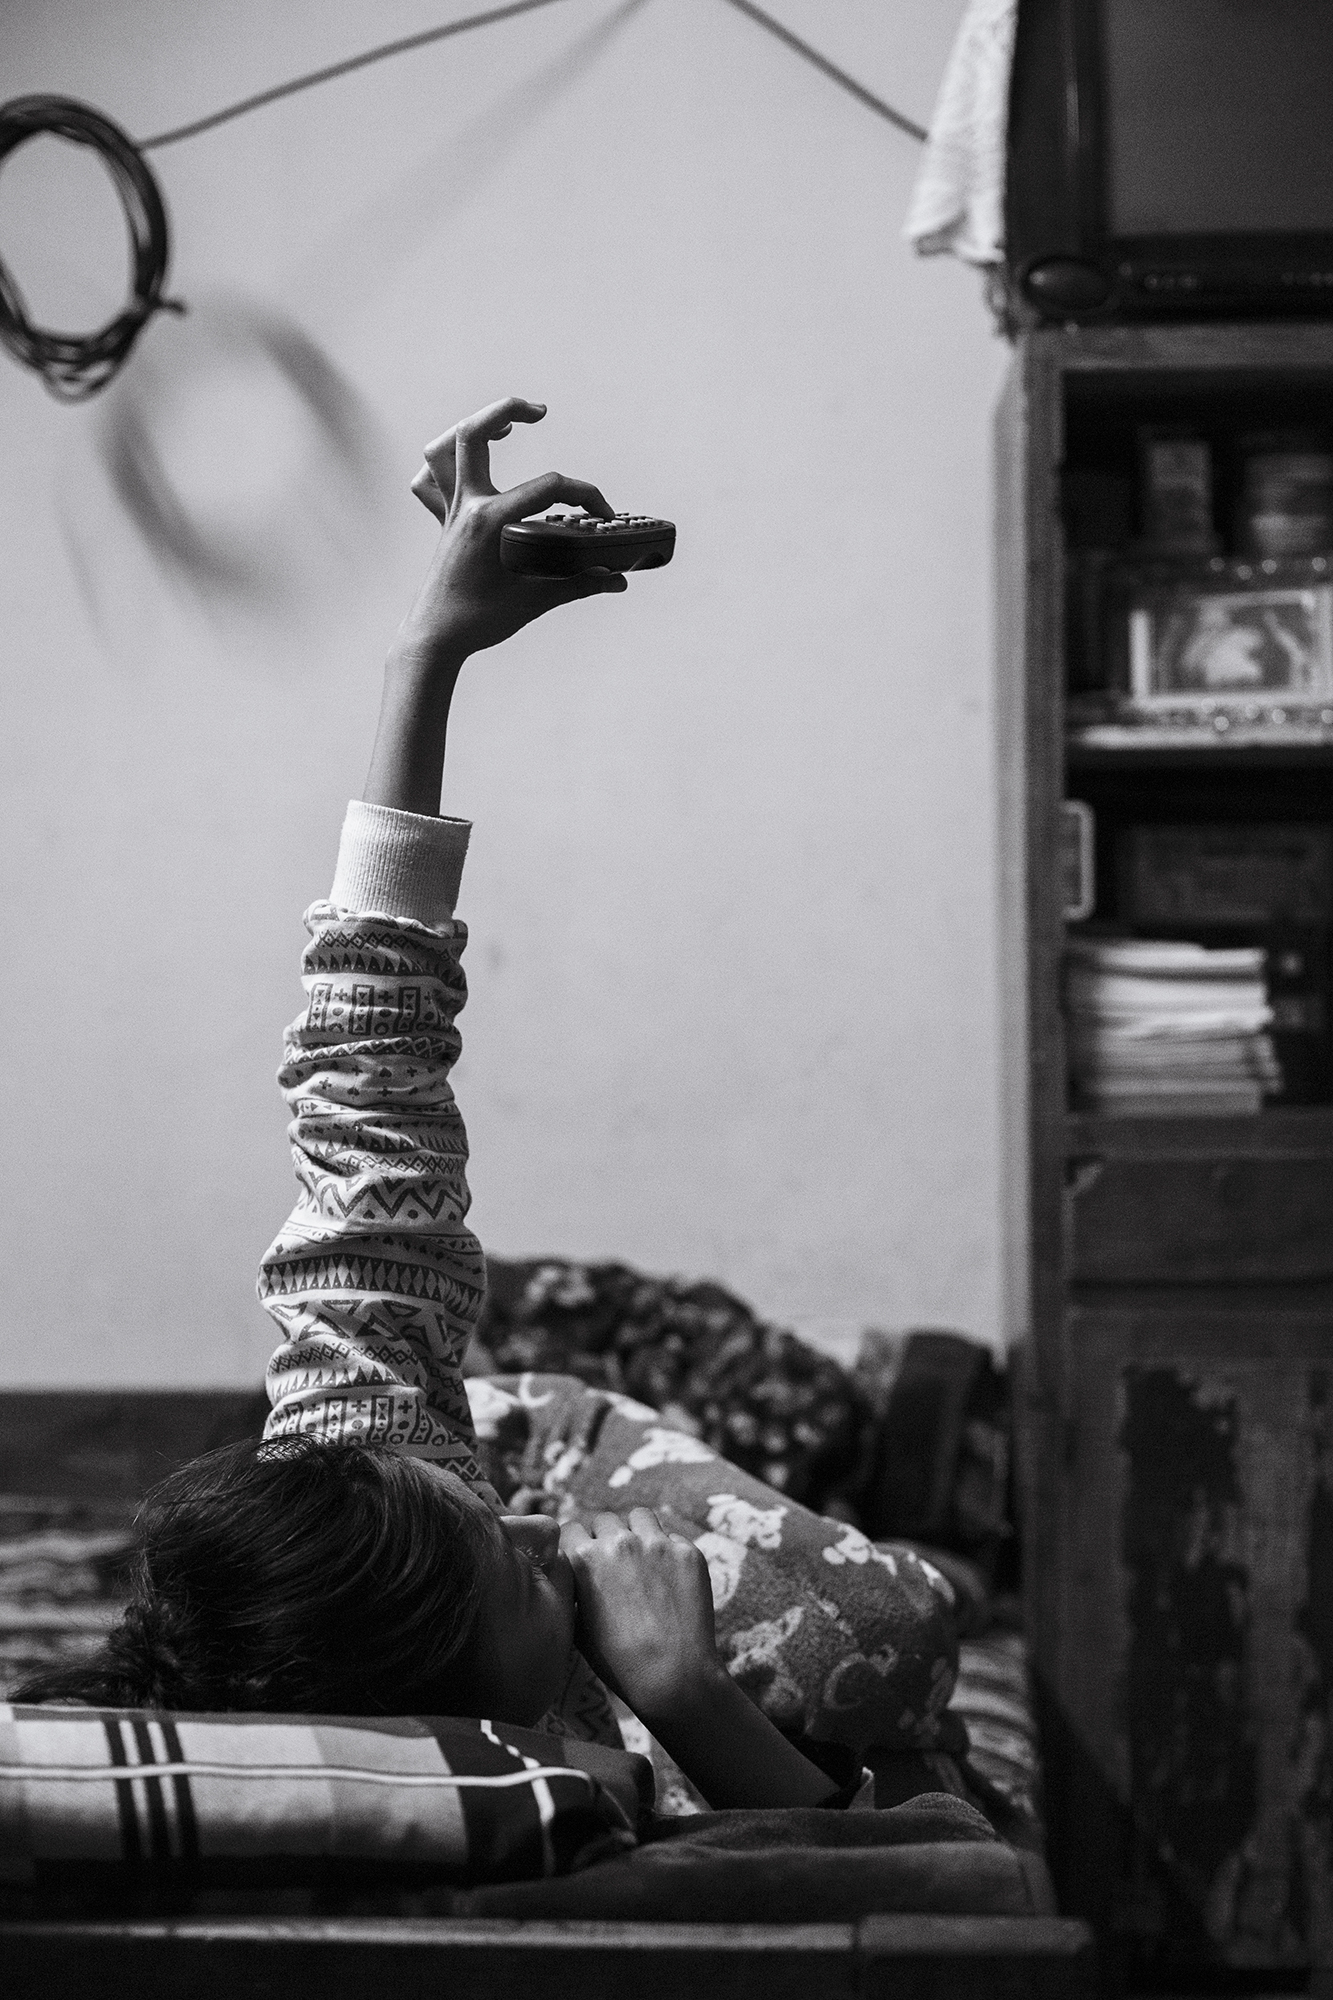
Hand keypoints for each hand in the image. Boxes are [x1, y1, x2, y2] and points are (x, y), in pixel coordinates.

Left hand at [398, 396, 627, 663]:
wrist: (435, 639)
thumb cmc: (478, 622)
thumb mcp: (534, 601)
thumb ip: (579, 585)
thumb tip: (616, 580)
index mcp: (490, 521)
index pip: (548, 487)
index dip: (585, 496)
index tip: (604, 515)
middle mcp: (466, 506)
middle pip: (473, 434)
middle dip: (506, 410)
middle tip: (540, 412)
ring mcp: (451, 511)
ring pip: (443, 448)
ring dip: (471, 428)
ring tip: (505, 427)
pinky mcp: (443, 522)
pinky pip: (430, 481)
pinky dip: (444, 464)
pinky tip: (469, 464)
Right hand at [561, 1508, 723, 1725]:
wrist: (673, 1677)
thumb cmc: (619, 1662)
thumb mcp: (577, 1627)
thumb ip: (571, 1591)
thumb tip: (572, 1576)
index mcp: (584, 1559)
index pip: (571, 1528)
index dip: (577, 1545)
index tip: (584, 1557)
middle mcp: (618, 1542)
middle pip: (604, 1519)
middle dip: (606, 1537)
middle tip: (615, 1564)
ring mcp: (656, 1543)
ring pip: (639, 1517)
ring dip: (637, 1532)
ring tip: (643, 1559)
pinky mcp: (687, 1551)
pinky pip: (672, 1538)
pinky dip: (668, 1552)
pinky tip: (670, 1579)